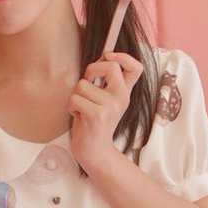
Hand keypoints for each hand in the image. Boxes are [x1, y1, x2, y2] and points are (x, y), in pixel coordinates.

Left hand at [68, 51, 142, 170]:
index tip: (108, 56)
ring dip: (76, 96)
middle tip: (87, 83)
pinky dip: (72, 107)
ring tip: (82, 109)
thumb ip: (106, 84)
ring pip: (83, 85)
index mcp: (124, 93)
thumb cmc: (93, 123)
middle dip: (91, 70)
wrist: (94, 151)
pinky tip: (79, 117)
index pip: (136, 68)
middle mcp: (121, 98)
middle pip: (109, 66)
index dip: (123, 56)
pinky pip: (75, 99)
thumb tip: (100, 60)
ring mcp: (110, 107)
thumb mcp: (105, 102)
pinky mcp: (96, 115)